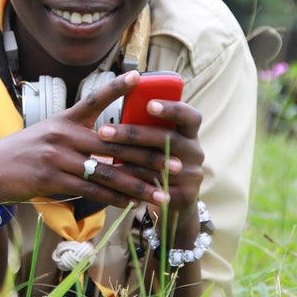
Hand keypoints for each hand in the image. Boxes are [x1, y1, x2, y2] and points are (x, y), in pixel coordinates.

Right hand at [0, 71, 172, 209]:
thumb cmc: (23, 153)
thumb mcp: (47, 134)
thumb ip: (75, 135)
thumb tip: (106, 142)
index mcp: (64, 120)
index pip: (94, 99)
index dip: (117, 87)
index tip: (140, 76)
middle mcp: (63, 135)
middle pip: (114, 144)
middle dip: (149, 156)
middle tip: (175, 162)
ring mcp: (58, 157)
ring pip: (107, 172)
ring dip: (137, 186)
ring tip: (160, 194)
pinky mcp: (52, 179)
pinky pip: (90, 190)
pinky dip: (113, 199)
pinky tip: (131, 204)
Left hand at [96, 80, 204, 220]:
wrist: (172, 199)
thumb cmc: (157, 157)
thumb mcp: (156, 139)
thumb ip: (146, 122)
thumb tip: (119, 97)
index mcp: (189, 132)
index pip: (189, 115)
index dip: (171, 109)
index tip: (149, 104)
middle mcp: (195, 151)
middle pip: (166, 138)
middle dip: (132, 134)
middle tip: (103, 131)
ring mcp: (192, 174)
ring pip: (157, 164)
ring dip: (126, 157)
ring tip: (101, 153)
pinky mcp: (184, 196)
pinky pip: (154, 186)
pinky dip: (131, 180)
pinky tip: (112, 175)